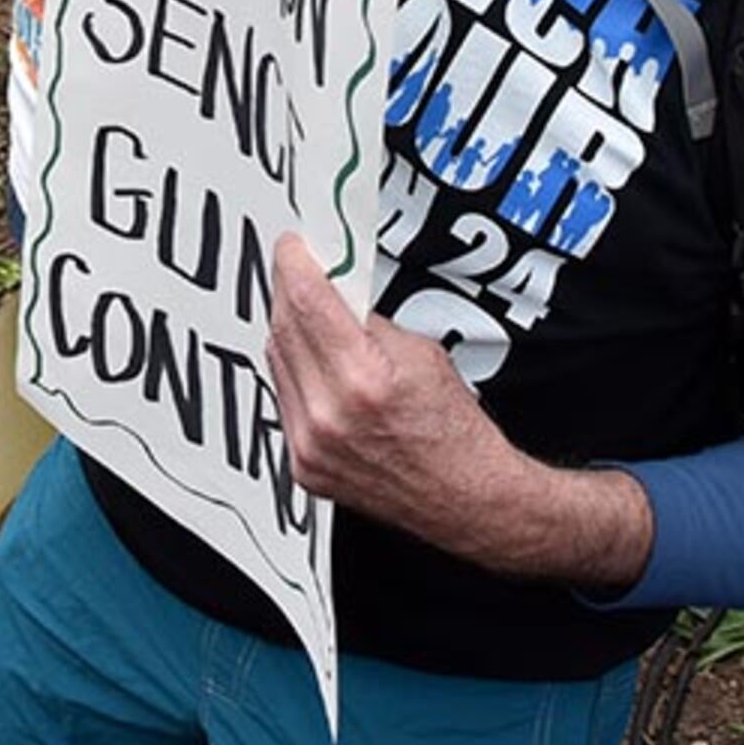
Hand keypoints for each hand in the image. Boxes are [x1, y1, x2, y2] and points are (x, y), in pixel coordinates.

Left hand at [264, 237, 568, 572]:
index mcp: (363, 380)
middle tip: (302, 272)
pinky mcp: (303, 465)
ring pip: (276, 361)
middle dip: (290, 292)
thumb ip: (368, 318)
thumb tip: (332, 283)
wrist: (467, 499)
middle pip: (284, 327)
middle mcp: (329, 416)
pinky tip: (319, 369)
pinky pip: (284, 399)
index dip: (295, 263)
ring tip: (316, 322)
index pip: (307, 300)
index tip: (293, 246)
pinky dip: (296, 375)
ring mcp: (311, 445)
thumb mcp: (422, 353)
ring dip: (291, 333)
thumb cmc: (454, 431)